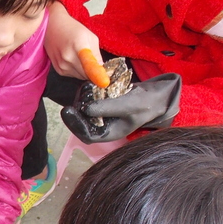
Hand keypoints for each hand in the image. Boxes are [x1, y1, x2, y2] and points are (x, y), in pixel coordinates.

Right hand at [43, 2, 101, 79]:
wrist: (51, 26)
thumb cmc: (71, 29)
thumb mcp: (90, 36)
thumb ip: (97, 54)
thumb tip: (102, 69)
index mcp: (79, 46)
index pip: (89, 65)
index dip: (98, 75)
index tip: (104, 82)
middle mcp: (68, 58)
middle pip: (88, 75)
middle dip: (94, 72)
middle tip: (94, 61)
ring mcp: (62, 65)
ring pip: (81, 77)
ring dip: (85, 71)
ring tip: (80, 57)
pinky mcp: (59, 70)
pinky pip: (74, 76)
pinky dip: (77, 71)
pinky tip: (74, 60)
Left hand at [61, 74, 181, 142]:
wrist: (154, 96)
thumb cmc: (144, 103)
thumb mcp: (127, 105)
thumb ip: (107, 107)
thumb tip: (85, 108)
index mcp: (110, 133)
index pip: (87, 135)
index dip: (76, 125)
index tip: (68, 112)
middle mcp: (104, 127)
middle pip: (83, 125)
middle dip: (75, 116)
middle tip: (68, 106)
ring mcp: (103, 117)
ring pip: (85, 115)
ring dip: (79, 106)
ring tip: (76, 96)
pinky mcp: (103, 106)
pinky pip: (91, 105)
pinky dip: (86, 98)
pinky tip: (84, 89)